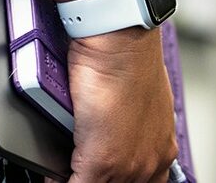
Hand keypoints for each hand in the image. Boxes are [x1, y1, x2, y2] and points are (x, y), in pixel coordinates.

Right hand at [59, 28, 177, 181]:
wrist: (122, 46)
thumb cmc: (130, 62)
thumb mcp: (141, 102)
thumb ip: (131, 128)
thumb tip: (113, 135)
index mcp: (162, 147)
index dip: (120, 181)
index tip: (101, 175)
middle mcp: (152, 161)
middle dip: (99, 180)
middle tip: (81, 171)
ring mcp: (129, 166)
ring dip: (80, 180)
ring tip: (65, 173)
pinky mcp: (103, 162)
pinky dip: (60, 182)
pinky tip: (52, 176)